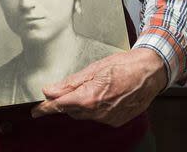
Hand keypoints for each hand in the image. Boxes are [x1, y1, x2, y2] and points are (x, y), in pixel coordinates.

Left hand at [31, 48, 166, 126]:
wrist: (150, 72)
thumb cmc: (125, 65)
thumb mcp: (93, 69)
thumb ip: (70, 83)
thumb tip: (51, 90)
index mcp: (89, 97)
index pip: (60, 106)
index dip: (45, 108)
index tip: (36, 111)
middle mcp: (98, 112)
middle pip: (71, 110)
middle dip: (68, 100)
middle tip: (73, 87)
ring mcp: (108, 118)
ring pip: (85, 114)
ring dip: (83, 103)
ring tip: (96, 86)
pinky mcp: (117, 121)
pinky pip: (98, 116)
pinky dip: (96, 107)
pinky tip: (106, 94)